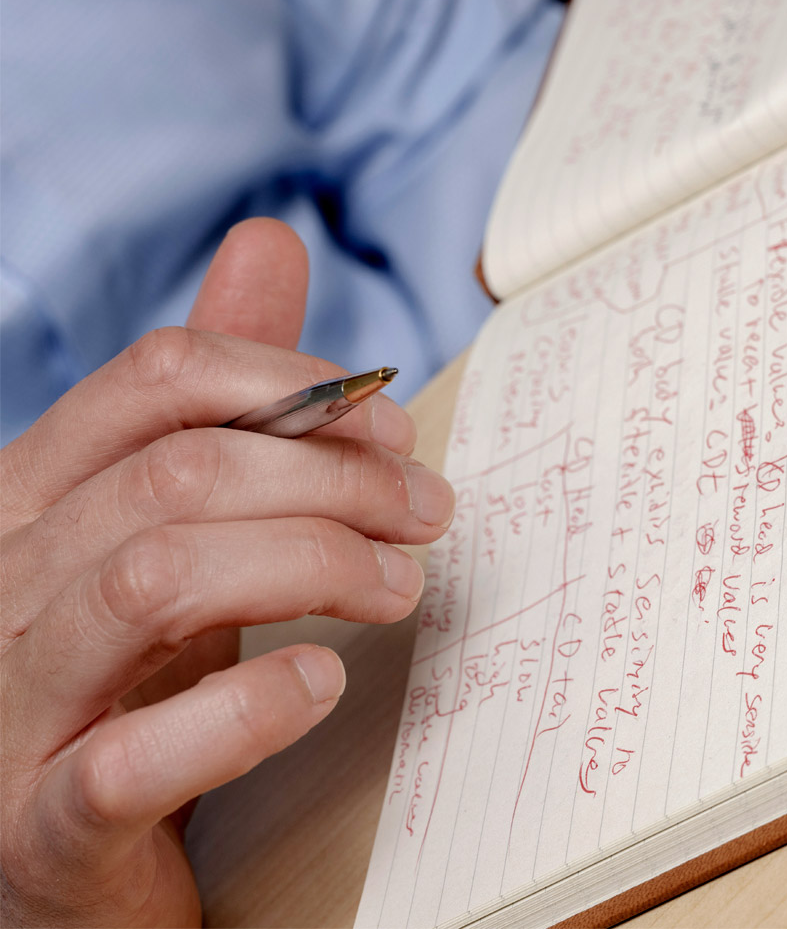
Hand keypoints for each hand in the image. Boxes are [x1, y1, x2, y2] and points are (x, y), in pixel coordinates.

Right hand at [0, 220, 454, 925]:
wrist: (67, 859)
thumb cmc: (132, 672)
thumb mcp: (176, 518)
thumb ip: (219, 391)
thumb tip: (267, 238)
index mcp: (35, 493)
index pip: (158, 376)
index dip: (294, 384)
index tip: (394, 430)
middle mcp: (4, 582)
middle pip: (181, 470)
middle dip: (338, 478)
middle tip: (431, 512)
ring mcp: (9, 708)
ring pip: (158, 579)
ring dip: (315, 564)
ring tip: (401, 584)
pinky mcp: (41, 830)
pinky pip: (128, 761)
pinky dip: (243, 709)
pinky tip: (323, 682)